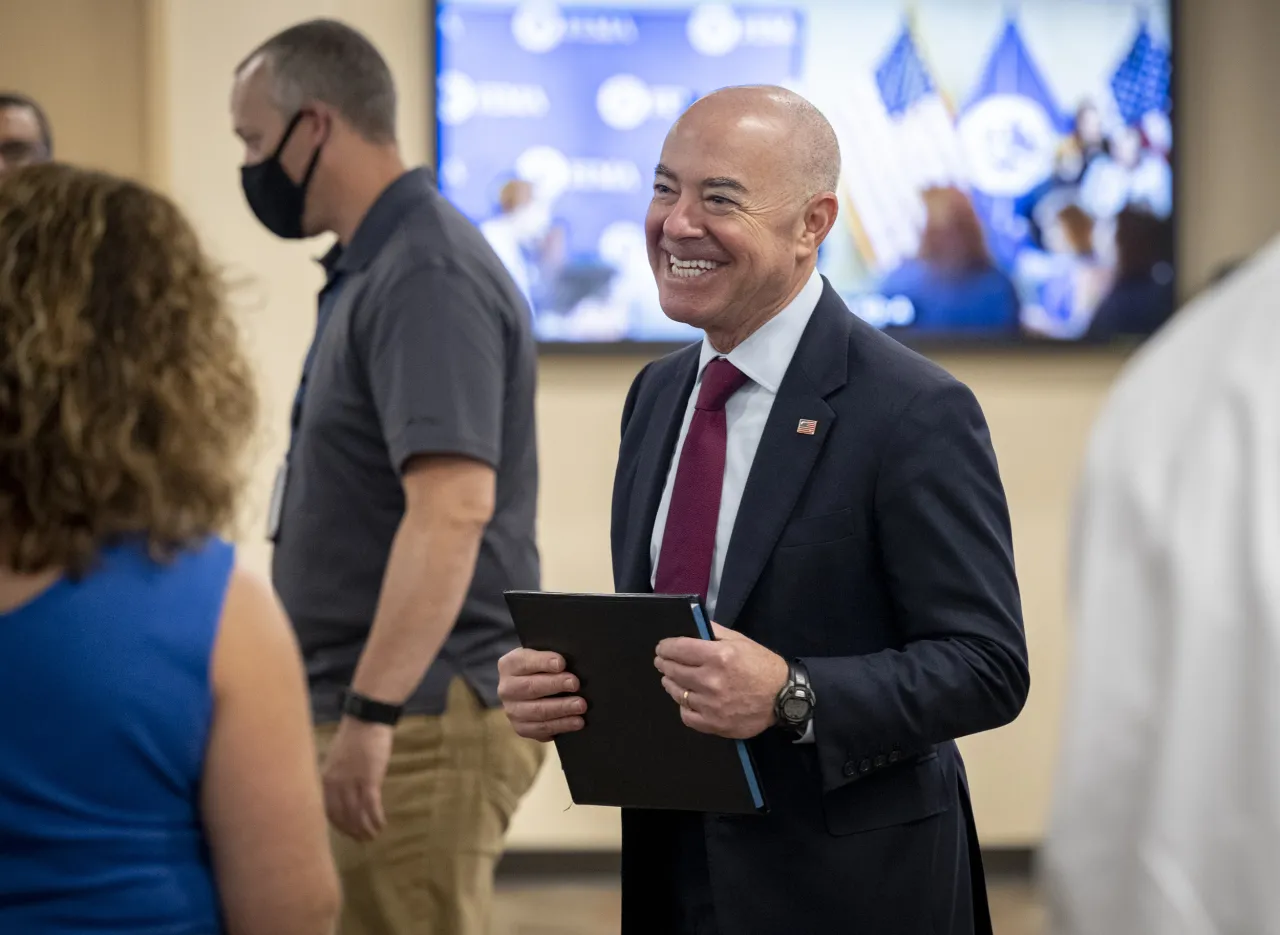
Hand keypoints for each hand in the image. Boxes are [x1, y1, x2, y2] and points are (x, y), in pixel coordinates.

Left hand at [322, 717, 393, 841]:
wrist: (366, 720)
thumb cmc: (354, 738)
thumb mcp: (337, 760)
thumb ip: (336, 778)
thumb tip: (342, 796)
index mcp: (325, 780)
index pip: (328, 811)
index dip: (338, 826)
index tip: (347, 833)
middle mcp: (335, 785)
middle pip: (342, 817)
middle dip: (352, 831)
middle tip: (362, 840)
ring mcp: (352, 783)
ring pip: (357, 814)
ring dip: (365, 828)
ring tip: (373, 836)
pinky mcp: (369, 779)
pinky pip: (371, 805)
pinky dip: (376, 818)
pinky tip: (381, 824)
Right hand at [497, 647, 586, 740]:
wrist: (530, 690)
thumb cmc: (542, 669)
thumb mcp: (541, 656)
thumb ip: (551, 658)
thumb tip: (568, 663)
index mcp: (509, 665)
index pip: (524, 662)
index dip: (543, 662)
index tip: (561, 663)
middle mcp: (506, 689)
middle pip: (531, 687)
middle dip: (555, 685)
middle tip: (575, 684)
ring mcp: (512, 711)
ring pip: (538, 711)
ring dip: (562, 708)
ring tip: (581, 705)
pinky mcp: (521, 728)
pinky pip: (542, 729)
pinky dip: (561, 725)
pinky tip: (576, 722)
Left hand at [655, 623, 788, 739]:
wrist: (784, 698)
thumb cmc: (762, 666)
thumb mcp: (740, 641)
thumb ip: (714, 631)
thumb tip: (692, 623)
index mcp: (718, 656)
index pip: (678, 649)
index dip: (665, 647)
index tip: (662, 648)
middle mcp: (711, 680)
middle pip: (673, 670)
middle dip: (664, 663)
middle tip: (662, 662)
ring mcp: (711, 704)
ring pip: (677, 692)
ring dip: (670, 683)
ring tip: (671, 679)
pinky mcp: (714, 724)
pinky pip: (686, 715)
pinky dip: (683, 706)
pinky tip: (686, 699)